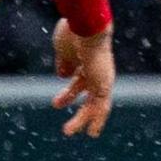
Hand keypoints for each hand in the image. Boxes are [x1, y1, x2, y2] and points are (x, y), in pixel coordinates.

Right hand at [53, 20, 115, 136]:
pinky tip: (92, 132)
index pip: (79, 78)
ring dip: (82, 118)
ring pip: (94, 103)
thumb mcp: (63, 50)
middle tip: (59, 110)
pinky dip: (97, 120)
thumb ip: (64, 63)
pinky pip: (101, 107)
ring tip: (68, 131)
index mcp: (86, 59)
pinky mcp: (104, 85)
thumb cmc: (73, 33)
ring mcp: (102, 78)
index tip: (56, 102)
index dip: (68, 90)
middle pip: (86, 89)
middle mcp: (97, 70)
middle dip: (72, 98)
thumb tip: (62, 75)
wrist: (88, 27)